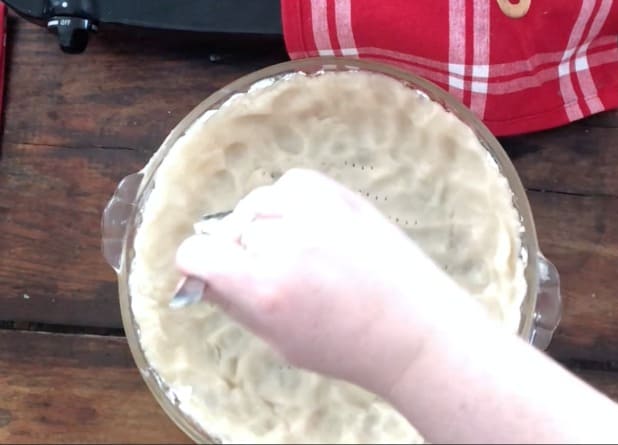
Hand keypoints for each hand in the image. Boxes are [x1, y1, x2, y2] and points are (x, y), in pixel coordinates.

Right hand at [176, 168, 469, 393]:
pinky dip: (287, 201)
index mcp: (265, 287)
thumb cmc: (348, 347)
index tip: (205, 271)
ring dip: (261, 225)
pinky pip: (288, 184)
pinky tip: (305, 225)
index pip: (196, 252)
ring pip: (256, 205)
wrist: (413, 328)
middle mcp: (286, 242)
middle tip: (267, 272)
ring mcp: (316, 212)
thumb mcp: (278, 341)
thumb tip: (201, 276)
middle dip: (239, 252)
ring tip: (291, 249)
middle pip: (230, 232)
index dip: (195, 265)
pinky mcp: (340, 195)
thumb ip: (232, 303)